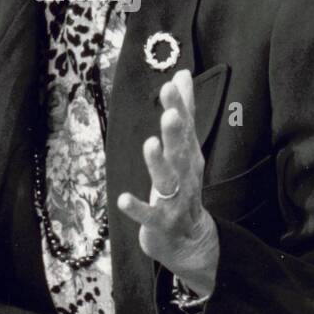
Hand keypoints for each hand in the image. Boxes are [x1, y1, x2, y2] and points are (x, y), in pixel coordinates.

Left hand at [117, 68, 219, 295]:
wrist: (189, 239)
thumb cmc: (182, 186)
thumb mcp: (184, 148)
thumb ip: (184, 111)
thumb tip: (182, 74)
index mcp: (189, 155)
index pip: (186, 127)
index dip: (180, 106)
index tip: (173, 83)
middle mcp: (185, 175)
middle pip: (180, 151)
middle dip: (176, 132)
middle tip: (170, 113)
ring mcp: (174, 200)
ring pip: (167, 180)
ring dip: (158, 163)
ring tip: (150, 144)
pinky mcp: (160, 222)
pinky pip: (149, 215)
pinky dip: (137, 209)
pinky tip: (123, 200)